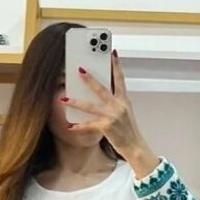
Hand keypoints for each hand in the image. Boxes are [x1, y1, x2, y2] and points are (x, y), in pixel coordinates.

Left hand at [62, 51, 159, 178]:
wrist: (135, 146)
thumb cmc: (129, 131)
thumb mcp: (126, 113)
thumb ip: (117, 102)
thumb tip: (105, 95)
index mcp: (124, 101)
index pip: (120, 79)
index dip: (116, 65)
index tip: (112, 53)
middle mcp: (118, 106)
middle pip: (101, 89)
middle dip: (89, 79)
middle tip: (79, 70)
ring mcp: (112, 116)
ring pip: (90, 107)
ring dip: (76, 102)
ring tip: (64, 98)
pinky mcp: (106, 127)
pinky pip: (89, 125)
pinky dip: (79, 126)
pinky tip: (70, 126)